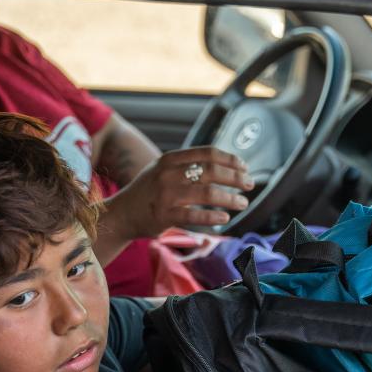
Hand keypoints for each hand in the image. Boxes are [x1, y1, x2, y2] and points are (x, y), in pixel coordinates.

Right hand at [104, 147, 254, 237]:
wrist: (122, 213)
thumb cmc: (149, 192)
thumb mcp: (163, 170)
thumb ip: (187, 165)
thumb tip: (223, 164)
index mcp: (170, 159)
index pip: (207, 154)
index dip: (230, 159)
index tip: (244, 167)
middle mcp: (168, 173)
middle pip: (211, 171)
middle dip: (235, 177)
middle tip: (249, 184)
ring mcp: (166, 194)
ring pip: (207, 193)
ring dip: (230, 198)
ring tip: (242, 203)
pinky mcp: (164, 215)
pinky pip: (195, 215)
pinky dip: (213, 216)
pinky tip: (225, 217)